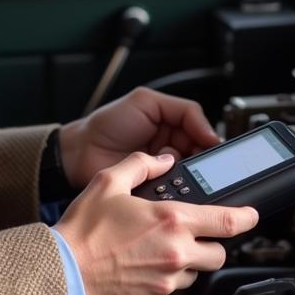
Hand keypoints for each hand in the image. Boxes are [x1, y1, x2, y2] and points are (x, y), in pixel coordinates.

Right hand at [54, 151, 258, 294]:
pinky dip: (159, 284)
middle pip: (218, 254)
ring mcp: (166, 283)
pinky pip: (168, 294)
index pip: (227, 221)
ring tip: (152, 254)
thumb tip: (162, 159)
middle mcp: (176, 254)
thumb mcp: (109, 181)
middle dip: (210, 244)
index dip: (246, 218)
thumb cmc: (82, 230)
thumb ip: (141, 164)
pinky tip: (137, 273)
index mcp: (171, 221)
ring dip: (183, 264)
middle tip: (189, 237)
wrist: (61, 271)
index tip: (251, 215)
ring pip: (194, 275)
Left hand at [57, 87, 220, 189]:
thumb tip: (210, 131)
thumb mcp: (146, 102)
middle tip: (197, 161)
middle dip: (201, 159)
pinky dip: (177, 189)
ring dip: (189, 174)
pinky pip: (176, 191)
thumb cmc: (108, 124)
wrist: (80, 152)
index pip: (202, 132)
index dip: (210, 139)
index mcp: (173, 124)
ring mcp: (164, 170)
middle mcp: (171, 148)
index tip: (215, 147)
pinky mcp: (155, 189)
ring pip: (191, 175)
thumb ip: (182, 110)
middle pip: (200, 155)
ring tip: (180, 170)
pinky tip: (172, 185)